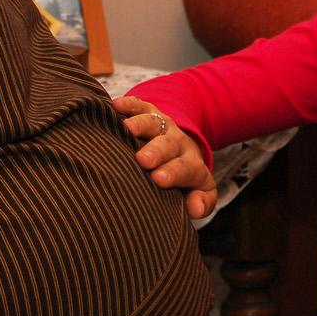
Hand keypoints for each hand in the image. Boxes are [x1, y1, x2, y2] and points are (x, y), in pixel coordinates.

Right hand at [111, 95, 217, 219]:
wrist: (181, 151)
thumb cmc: (182, 183)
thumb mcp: (198, 193)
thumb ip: (201, 203)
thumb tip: (195, 210)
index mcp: (191, 165)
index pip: (186, 168)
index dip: (174, 172)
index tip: (159, 179)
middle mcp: (178, 143)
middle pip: (169, 144)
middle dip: (157, 151)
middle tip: (144, 159)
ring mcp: (163, 126)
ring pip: (153, 123)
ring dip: (141, 124)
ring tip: (127, 128)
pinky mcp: (148, 112)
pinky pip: (139, 106)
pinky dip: (128, 105)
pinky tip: (116, 105)